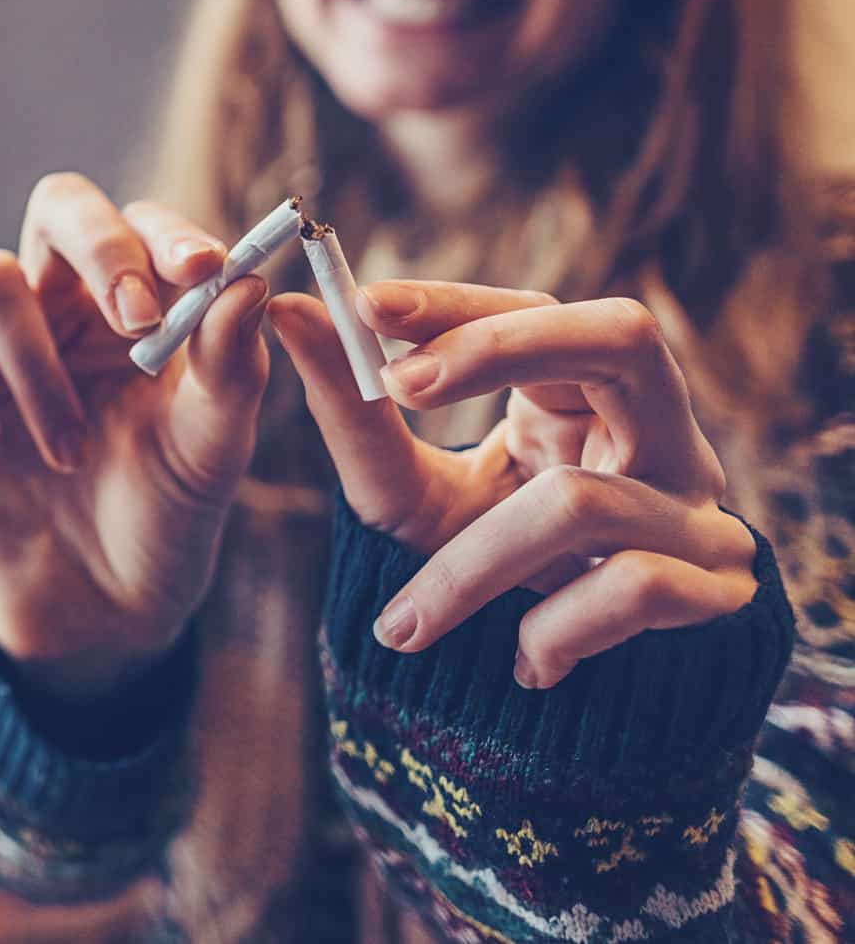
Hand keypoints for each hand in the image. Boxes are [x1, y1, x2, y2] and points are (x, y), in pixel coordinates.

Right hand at [0, 174, 273, 704]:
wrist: (101, 609)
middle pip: (58, 206)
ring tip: (70, 452)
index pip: (140, 223)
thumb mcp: (213, 448)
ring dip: (37, 365)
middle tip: (135, 316)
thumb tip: (249, 284)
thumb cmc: (165, 512)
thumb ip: (233, 368)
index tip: (202, 272)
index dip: (164, 233)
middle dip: (98, 247)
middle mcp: (58, 305)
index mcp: (133, 302)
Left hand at [269, 281, 758, 689]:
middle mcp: (661, 434)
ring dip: (474, 562)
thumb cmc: (482, 568)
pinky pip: (630, 589)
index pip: (540, 307)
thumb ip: (355, 412)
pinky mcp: (719, 593)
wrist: (561, 703)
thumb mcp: (409, 492)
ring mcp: (700, 509)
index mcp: (591, 393)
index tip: (367, 306)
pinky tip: (521, 662)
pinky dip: (553, 629)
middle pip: (621, 337)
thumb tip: (286, 311)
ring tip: (407, 622)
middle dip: (499, 351)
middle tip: (397, 386)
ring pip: (585, 498)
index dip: (460, 302)